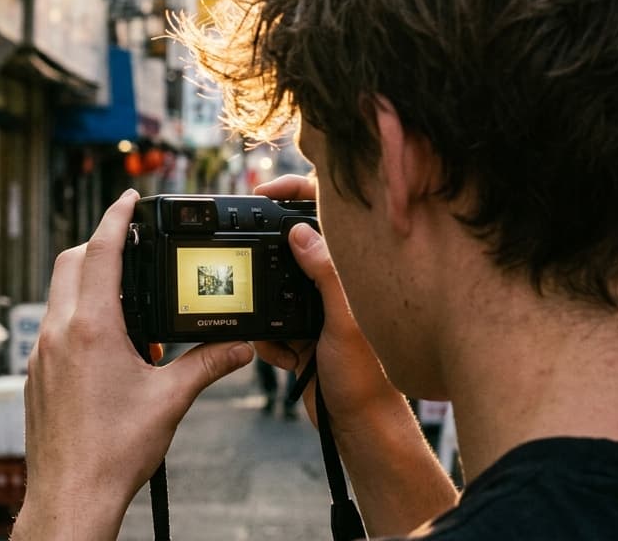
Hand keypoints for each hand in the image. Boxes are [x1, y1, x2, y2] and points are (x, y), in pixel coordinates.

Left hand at [14, 189, 254, 540]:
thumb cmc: (113, 454)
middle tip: (132, 245)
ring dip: (89, 283)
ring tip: (131, 302)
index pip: (99, 252)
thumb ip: (207, 364)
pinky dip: (79, 315)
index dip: (116, 218)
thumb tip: (239, 346)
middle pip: (70, 262)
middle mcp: (57, 333)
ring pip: (59, 294)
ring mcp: (40, 354)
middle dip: (99, 245)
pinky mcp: (36, 375)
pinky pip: (53, 325)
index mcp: (90, 329)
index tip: (128, 198)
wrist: (70, 497)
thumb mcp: (170, 401)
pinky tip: (111, 343)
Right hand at [254, 176, 453, 535]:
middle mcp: (334, 283)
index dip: (295, 191)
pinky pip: (267, 323)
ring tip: (285, 340)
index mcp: (351, 270)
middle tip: (250, 267)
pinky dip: (268, 341)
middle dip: (268, 262)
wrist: (357, 426)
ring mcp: (316, 308)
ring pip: (272, 289)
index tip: (263, 192)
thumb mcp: (344, 320)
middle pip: (290, 247)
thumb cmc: (367, 375)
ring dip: (266, 314)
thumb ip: (324, 273)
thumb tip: (298, 231)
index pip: (324, 212)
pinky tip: (287, 359)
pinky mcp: (301, 332)